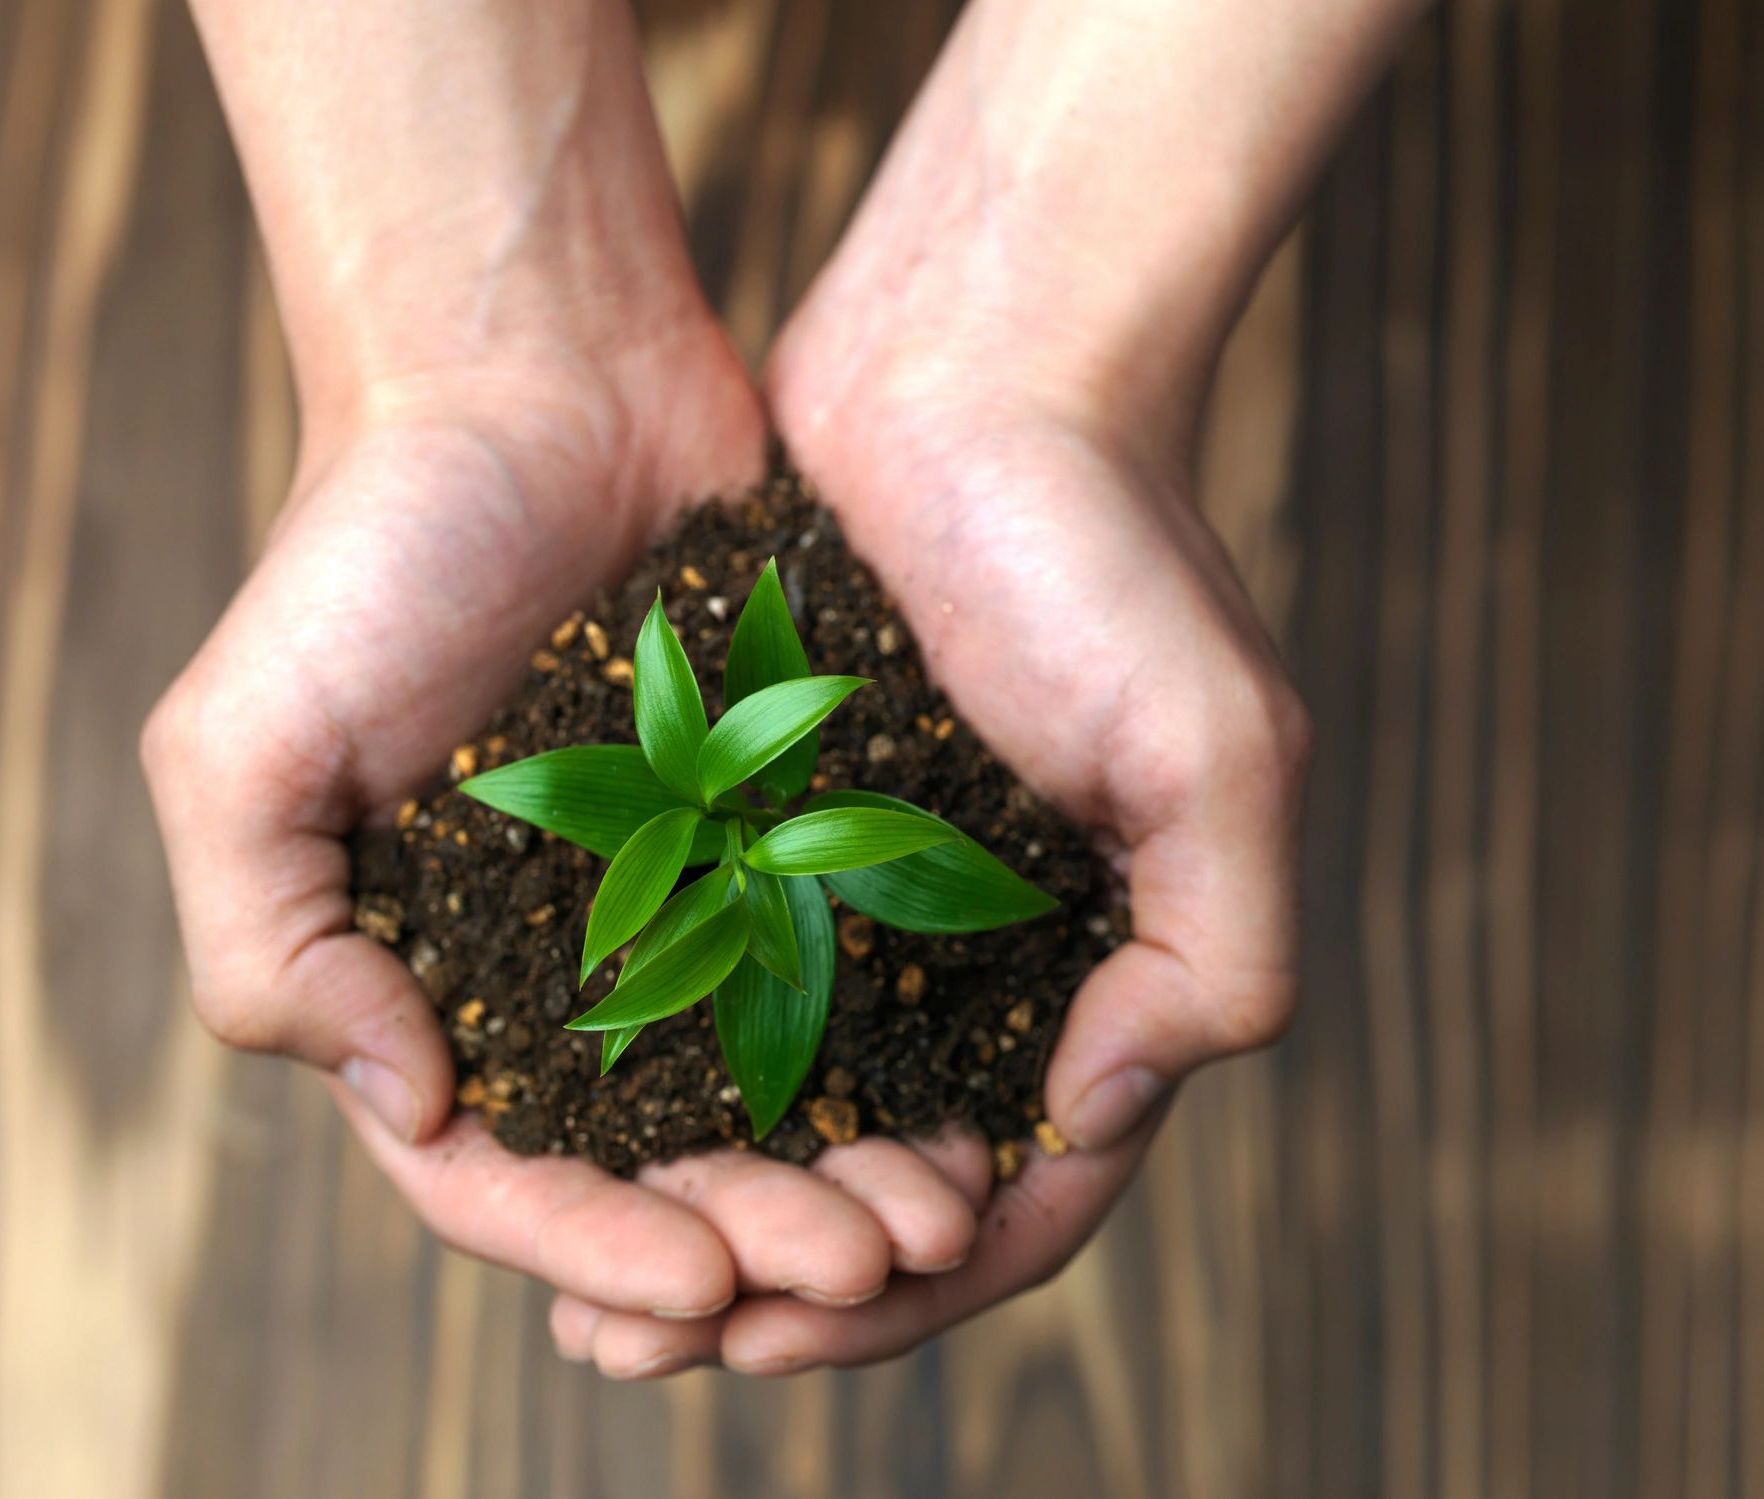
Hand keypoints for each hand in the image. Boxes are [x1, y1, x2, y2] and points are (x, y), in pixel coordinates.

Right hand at [142, 323, 999, 1335]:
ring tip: (942, 1208)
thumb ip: (269, 942)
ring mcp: (687, 895)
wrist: (534, 370)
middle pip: (662, 1160)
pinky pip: (856, 959)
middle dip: (757, 1236)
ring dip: (853, 1168)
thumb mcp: (241, 747)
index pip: (503, 1172)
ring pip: (778, 1084)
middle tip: (863, 1267)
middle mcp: (566, 959)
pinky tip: (981, 1096)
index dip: (595, 1246)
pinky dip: (911, 1041)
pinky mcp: (791, 822)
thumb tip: (407, 1104)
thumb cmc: (367, 547)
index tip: (696, 1285)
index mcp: (432, 973)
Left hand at [546, 204, 1309, 1380]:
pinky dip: (639, 1063)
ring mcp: (857, 889)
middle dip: (772, 1275)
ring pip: (768, 1099)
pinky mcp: (756, 814)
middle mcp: (969, 950)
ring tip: (581, 1284)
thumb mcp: (1219, 748)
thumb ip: (1219, 949)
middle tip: (646, 1343)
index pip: (1017, 1187)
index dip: (915, 1282)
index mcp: (1090, 966)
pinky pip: (692, 974)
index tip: (795, 1319)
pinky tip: (551, 1119)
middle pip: (871, 1170)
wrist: (969, 356)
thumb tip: (1099, 1110)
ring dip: (688, 1199)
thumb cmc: (1107, 539)